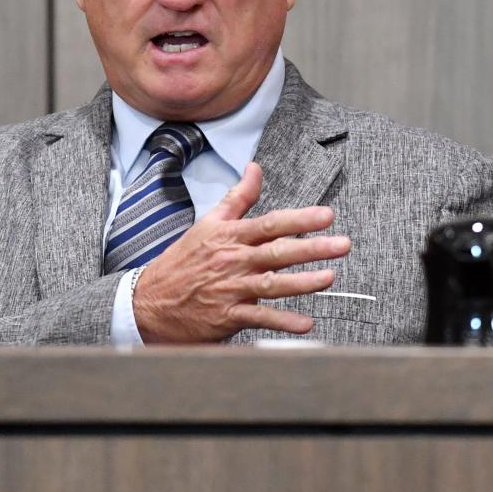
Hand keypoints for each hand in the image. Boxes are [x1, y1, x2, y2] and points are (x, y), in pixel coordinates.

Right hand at [131, 162, 348, 342]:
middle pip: (277, 252)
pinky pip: (259, 318)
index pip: (270, 224)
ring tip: (329, 278)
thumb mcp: (208, 224)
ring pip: (272, 284)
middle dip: (312, 248)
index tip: (327, 215)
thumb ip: (237, 197)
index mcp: (230, 236)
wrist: (149, 302)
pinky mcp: (227, 316)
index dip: (299, 219)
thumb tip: (255, 167)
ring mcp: (230, 289)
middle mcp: (233, 261)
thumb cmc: (183, 261)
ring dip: (302, 283)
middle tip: (343, 244)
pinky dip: (283, 321)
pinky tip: (306, 323)